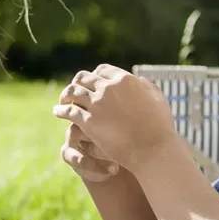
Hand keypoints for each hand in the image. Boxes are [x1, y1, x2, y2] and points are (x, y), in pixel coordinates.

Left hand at [51, 66, 177, 173]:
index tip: (91, 83)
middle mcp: (109, 88)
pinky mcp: (88, 121)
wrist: (153, 149)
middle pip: (84, 78)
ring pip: (73, 92)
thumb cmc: (160, 128)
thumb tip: (139, 79)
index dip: (94, 76)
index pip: (102, 70)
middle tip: (73, 91)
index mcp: (125, 80)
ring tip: (62, 101)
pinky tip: (58, 113)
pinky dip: (61, 110)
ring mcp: (97, 104)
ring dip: (65, 96)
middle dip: (77, 83)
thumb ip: (148, 87)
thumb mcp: (158, 100)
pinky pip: (68, 111)